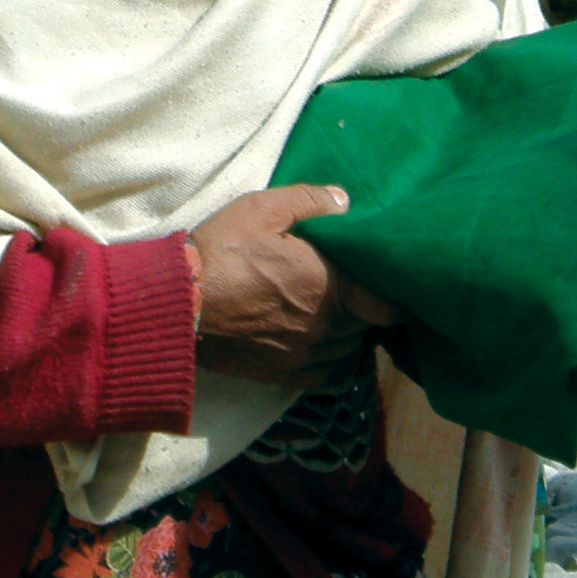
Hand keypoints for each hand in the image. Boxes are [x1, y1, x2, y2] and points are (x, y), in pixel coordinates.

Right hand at [194, 184, 398, 388]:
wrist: (179, 305)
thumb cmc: (222, 252)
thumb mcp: (262, 209)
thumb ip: (309, 201)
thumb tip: (345, 200)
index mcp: (329, 286)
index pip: (385, 306)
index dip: (396, 299)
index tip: (397, 288)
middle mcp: (324, 326)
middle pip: (367, 327)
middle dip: (371, 312)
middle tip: (366, 294)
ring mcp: (304, 353)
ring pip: (348, 351)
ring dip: (352, 336)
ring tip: (346, 317)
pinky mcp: (282, 373)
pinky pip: (325, 377)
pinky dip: (333, 364)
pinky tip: (326, 349)